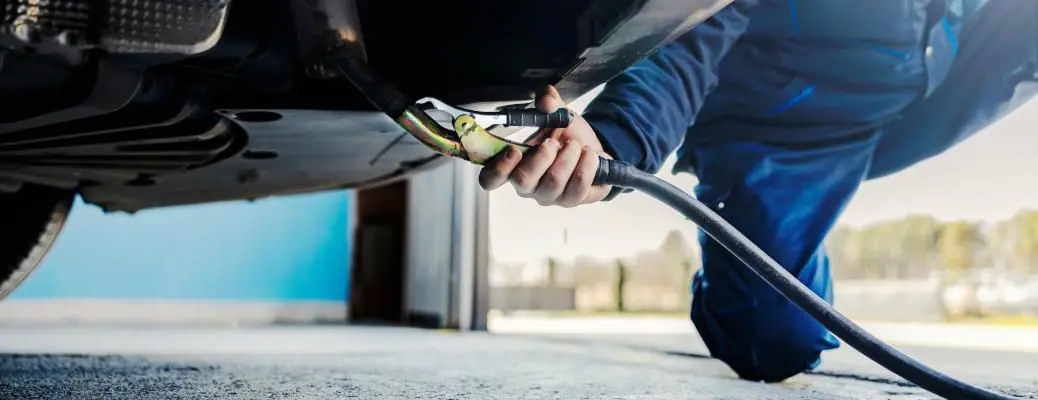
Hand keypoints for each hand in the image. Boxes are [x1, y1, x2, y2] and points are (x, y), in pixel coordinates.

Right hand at [478, 85, 612, 206]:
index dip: (497, 169)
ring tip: (576, 145)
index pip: (490, 179)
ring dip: (568, 157)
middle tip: (554, 142)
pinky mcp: (570, 200)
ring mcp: (548, 195)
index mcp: (514, 166)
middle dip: (542, 156)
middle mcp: (527, 185)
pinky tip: (589, 155)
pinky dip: (586, 166)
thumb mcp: (558, 117)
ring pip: (552, 182)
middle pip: (522, 180)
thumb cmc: (568, 138)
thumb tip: (545, 97)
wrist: (594, 151)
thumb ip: (549, 105)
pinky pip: (576, 187)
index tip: (513, 150)